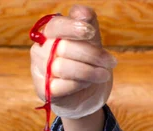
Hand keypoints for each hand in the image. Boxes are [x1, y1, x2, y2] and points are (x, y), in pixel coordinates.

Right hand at [30, 5, 116, 119]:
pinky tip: (86, 84)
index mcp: (52, 34)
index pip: (56, 25)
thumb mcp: (93, 43)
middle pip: (64, 47)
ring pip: (63, 67)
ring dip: (89, 71)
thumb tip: (84, 13)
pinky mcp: (44, 89)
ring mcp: (40, 70)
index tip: (90, 32)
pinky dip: (79, 85)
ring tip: (103, 74)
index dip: (73, 27)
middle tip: (111, 62)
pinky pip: (62, 85)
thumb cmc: (89, 65)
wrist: (88, 96)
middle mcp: (41, 49)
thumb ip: (89, 25)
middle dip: (93, 55)